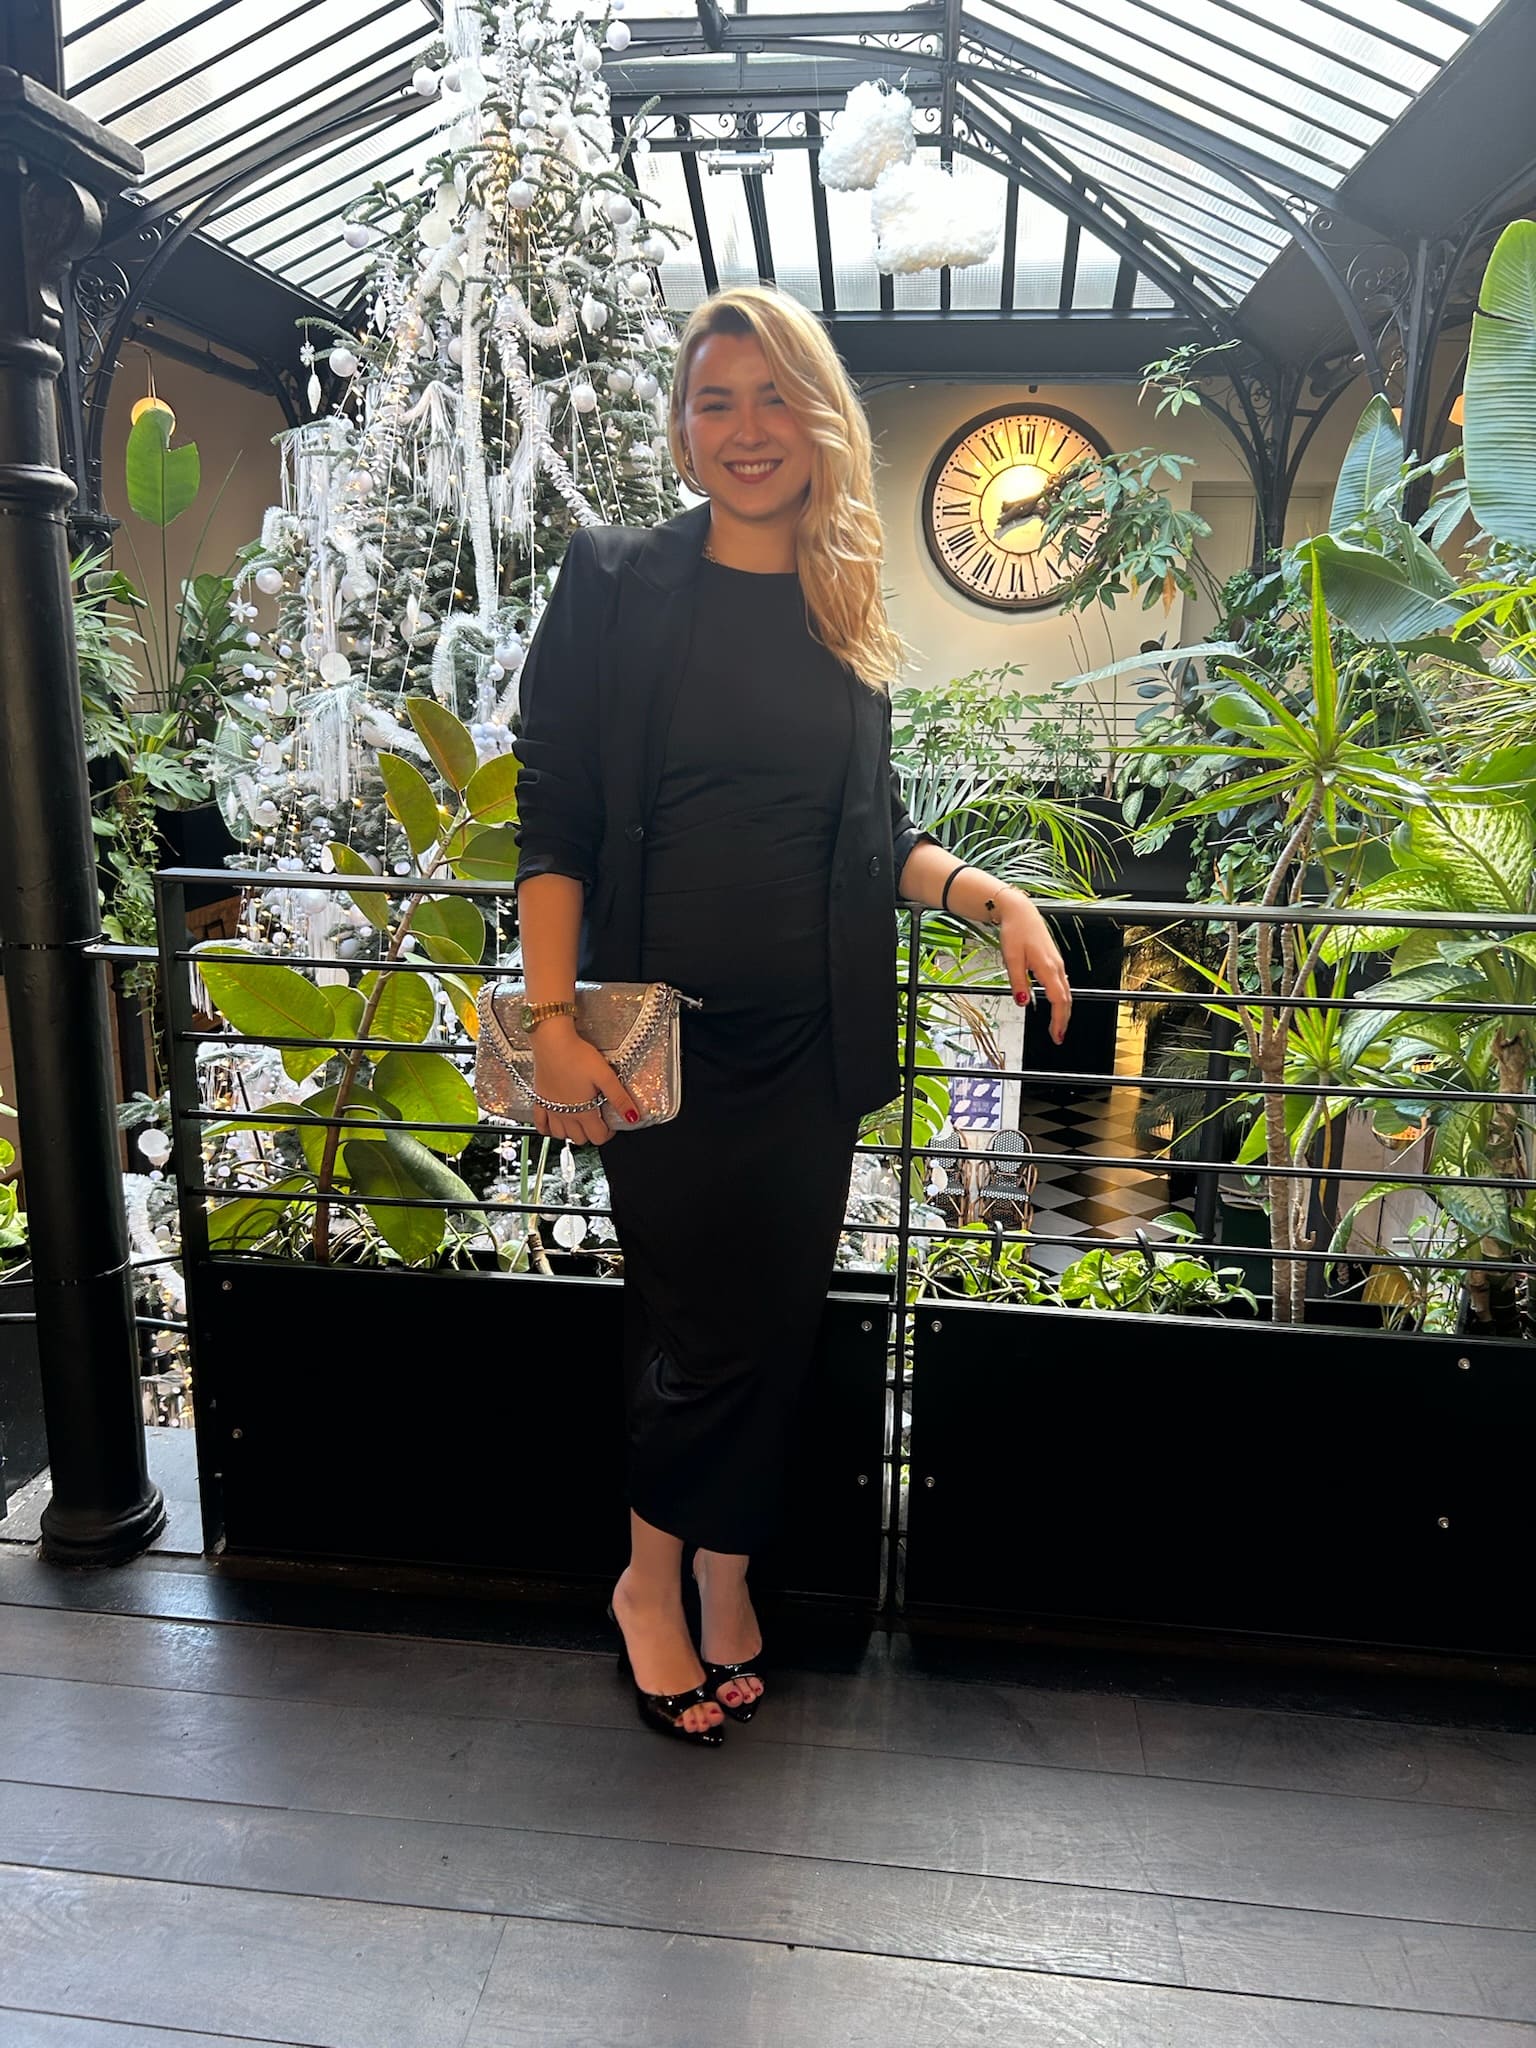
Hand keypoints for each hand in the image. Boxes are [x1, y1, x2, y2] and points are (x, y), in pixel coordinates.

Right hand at [529, 1022, 638, 1146]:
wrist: (552, 1042)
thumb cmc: (577, 1056)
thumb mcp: (605, 1076)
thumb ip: (619, 1098)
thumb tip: (633, 1116)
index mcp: (583, 1111)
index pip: (597, 1137)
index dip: (608, 1134)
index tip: (611, 1125)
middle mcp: (566, 1114)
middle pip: (579, 1139)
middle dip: (591, 1133)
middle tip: (597, 1120)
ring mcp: (551, 1108)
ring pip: (560, 1135)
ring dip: (570, 1133)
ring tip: (579, 1121)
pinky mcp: (540, 1100)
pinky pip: (540, 1124)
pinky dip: (547, 1129)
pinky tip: (553, 1125)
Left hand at [997, 893, 1071, 1044]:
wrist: (1020, 912)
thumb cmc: (1015, 932)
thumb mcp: (1011, 958)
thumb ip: (1018, 982)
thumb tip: (1023, 1002)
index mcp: (1047, 968)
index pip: (1059, 1001)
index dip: (1059, 1020)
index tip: (1056, 1035)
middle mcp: (1057, 967)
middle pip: (1066, 999)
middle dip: (1064, 1020)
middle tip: (1058, 1037)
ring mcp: (1057, 964)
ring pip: (1066, 992)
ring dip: (1064, 1011)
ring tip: (1057, 1026)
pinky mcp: (1054, 961)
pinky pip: (1062, 984)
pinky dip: (1062, 999)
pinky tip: (1056, 1005)